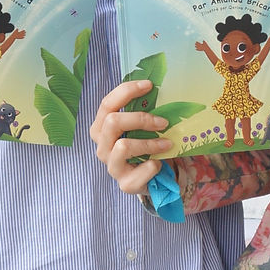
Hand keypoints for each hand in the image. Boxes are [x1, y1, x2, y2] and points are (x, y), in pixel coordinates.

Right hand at [89, 79, 172, 194]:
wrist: (151, 179)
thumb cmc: (144, 148)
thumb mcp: (140, 128)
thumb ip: (141, 111)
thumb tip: (157, 90)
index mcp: (101, 129)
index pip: (106, 104)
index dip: (126, 91)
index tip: (148, 85)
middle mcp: (102, 147)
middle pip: (112, 122)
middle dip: (140, 118)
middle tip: (163, 122)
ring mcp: (112, 166)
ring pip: (124, 146)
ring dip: (150, 143)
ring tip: (167, 144)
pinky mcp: (125, 184)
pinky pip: (140, 171)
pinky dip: (154, 165)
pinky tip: (159, 164)